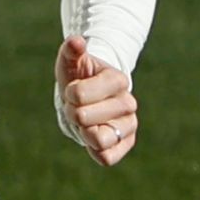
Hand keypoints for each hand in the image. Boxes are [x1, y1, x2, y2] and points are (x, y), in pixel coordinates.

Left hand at [56, 39, 137, 165]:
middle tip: (77, 108)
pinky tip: (93, 140)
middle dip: (73, 114)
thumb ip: (71, 51)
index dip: (69, 95)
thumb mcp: (72, 63)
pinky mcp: (126, 144)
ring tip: (86, 124)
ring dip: (84, 133)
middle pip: (84, 117)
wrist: (91, 99)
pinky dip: (95, 151)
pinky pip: (108, 157)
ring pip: (99, 139)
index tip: (73, 91)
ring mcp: (129, 125)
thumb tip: (76, 42)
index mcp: (118, 79)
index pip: (80, 94)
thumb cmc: (79, 79)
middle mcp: (129, 103)